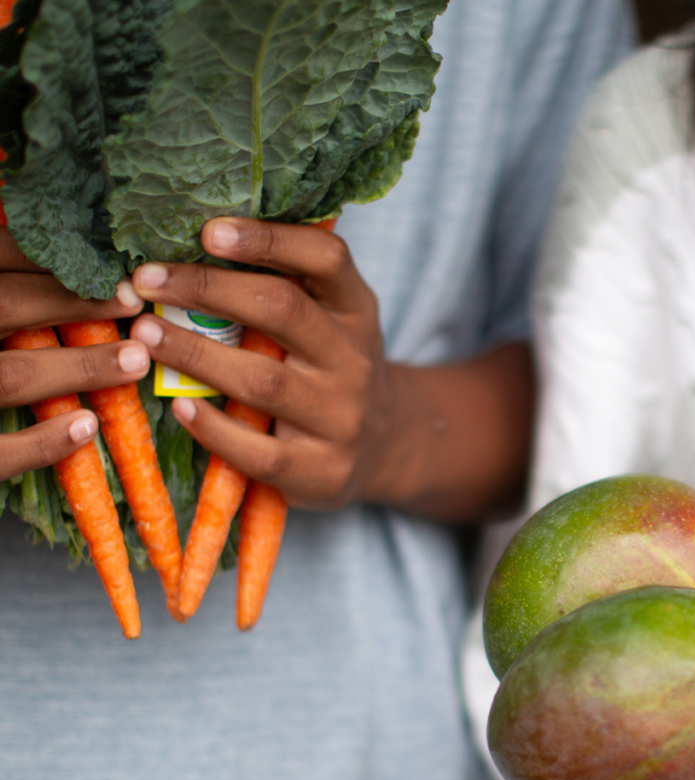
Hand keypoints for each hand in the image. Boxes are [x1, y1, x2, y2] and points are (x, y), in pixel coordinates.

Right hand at [0, 229, 147, 478]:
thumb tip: (19, 220)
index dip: (44, 257)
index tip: (104, 259)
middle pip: (1, 305)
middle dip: (71, 302)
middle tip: (133, 302)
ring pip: (5, 376)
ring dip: (76, 367)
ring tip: (133, 360)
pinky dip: (38, 442)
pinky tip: (84, 426)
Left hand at [128, 218, 532, 517]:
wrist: (385, 447)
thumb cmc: (333, 369)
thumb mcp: (334, 320)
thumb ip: (291, 283)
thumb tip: (197, 233)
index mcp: (356, 311)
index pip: (326, 259)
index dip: (269, 240)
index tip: (208, 230)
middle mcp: (354, 361)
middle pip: (283, 311)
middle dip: (208, 289)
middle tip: (147, 279)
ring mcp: (340, 418)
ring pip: (263, 380)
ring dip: (195, 354)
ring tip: (146, 335)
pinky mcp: (321, 470)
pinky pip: (260, 451)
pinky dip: (214, 428)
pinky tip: (179, 407)